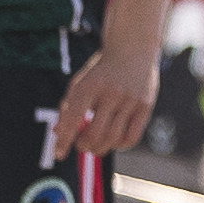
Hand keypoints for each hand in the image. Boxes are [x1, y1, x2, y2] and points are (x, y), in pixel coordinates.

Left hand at [53, 36, 161, 168]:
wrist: (133, 48)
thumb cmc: (101, 71)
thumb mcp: (80, 83)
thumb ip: (67, 107)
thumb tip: (57, 133)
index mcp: (90, 85)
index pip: (74, 119)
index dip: (64, 139)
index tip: (59, 154)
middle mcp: (111, 93)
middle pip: (95, 133)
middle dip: (84, 146)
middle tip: (81, 146)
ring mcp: (130, 100)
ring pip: (113, 138)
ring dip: (100, 148)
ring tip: (95, 147)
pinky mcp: (145, 105)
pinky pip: (132, 136)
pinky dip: (120, 145)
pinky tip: (114, 141)